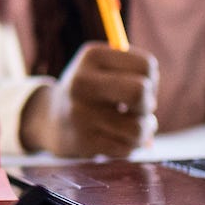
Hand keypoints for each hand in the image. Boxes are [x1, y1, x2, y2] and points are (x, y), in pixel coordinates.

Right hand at [20, 41, 158, 156]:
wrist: (51, 119)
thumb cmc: (94, 91)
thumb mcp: (106, 69)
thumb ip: (137, 76)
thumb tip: (151, 107)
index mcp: (92, 56)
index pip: (146, 65)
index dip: (152, 80)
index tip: (140, 86)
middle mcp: (82, 83)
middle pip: (139, 91)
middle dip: (149, 104)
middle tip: (140, 109)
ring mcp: (81, 114)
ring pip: (138, 128)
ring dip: (145, 131)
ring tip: (134, 128)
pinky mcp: (83, 141)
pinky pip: (126, 148)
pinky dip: (130, 146)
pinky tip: (118, 139)